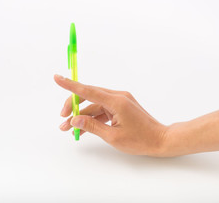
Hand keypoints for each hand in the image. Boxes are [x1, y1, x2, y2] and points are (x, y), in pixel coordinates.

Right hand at [54, 74, 168, 155]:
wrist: (160, 140)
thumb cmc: (140, 140)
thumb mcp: (113, 136)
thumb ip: (92, 126)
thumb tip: (74, 120)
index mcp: (116, 101)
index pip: (88, 90)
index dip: (70, 85)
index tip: (57, 78)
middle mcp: (117, 97)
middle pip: (89, 96)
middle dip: (73, 107)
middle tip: (62, 119)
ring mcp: (120, 101)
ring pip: (94, 104)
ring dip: (82, 115)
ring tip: (68, 128)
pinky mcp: (121, 107)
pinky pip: (102, 109)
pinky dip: (92, 117)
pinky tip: (83, 128)